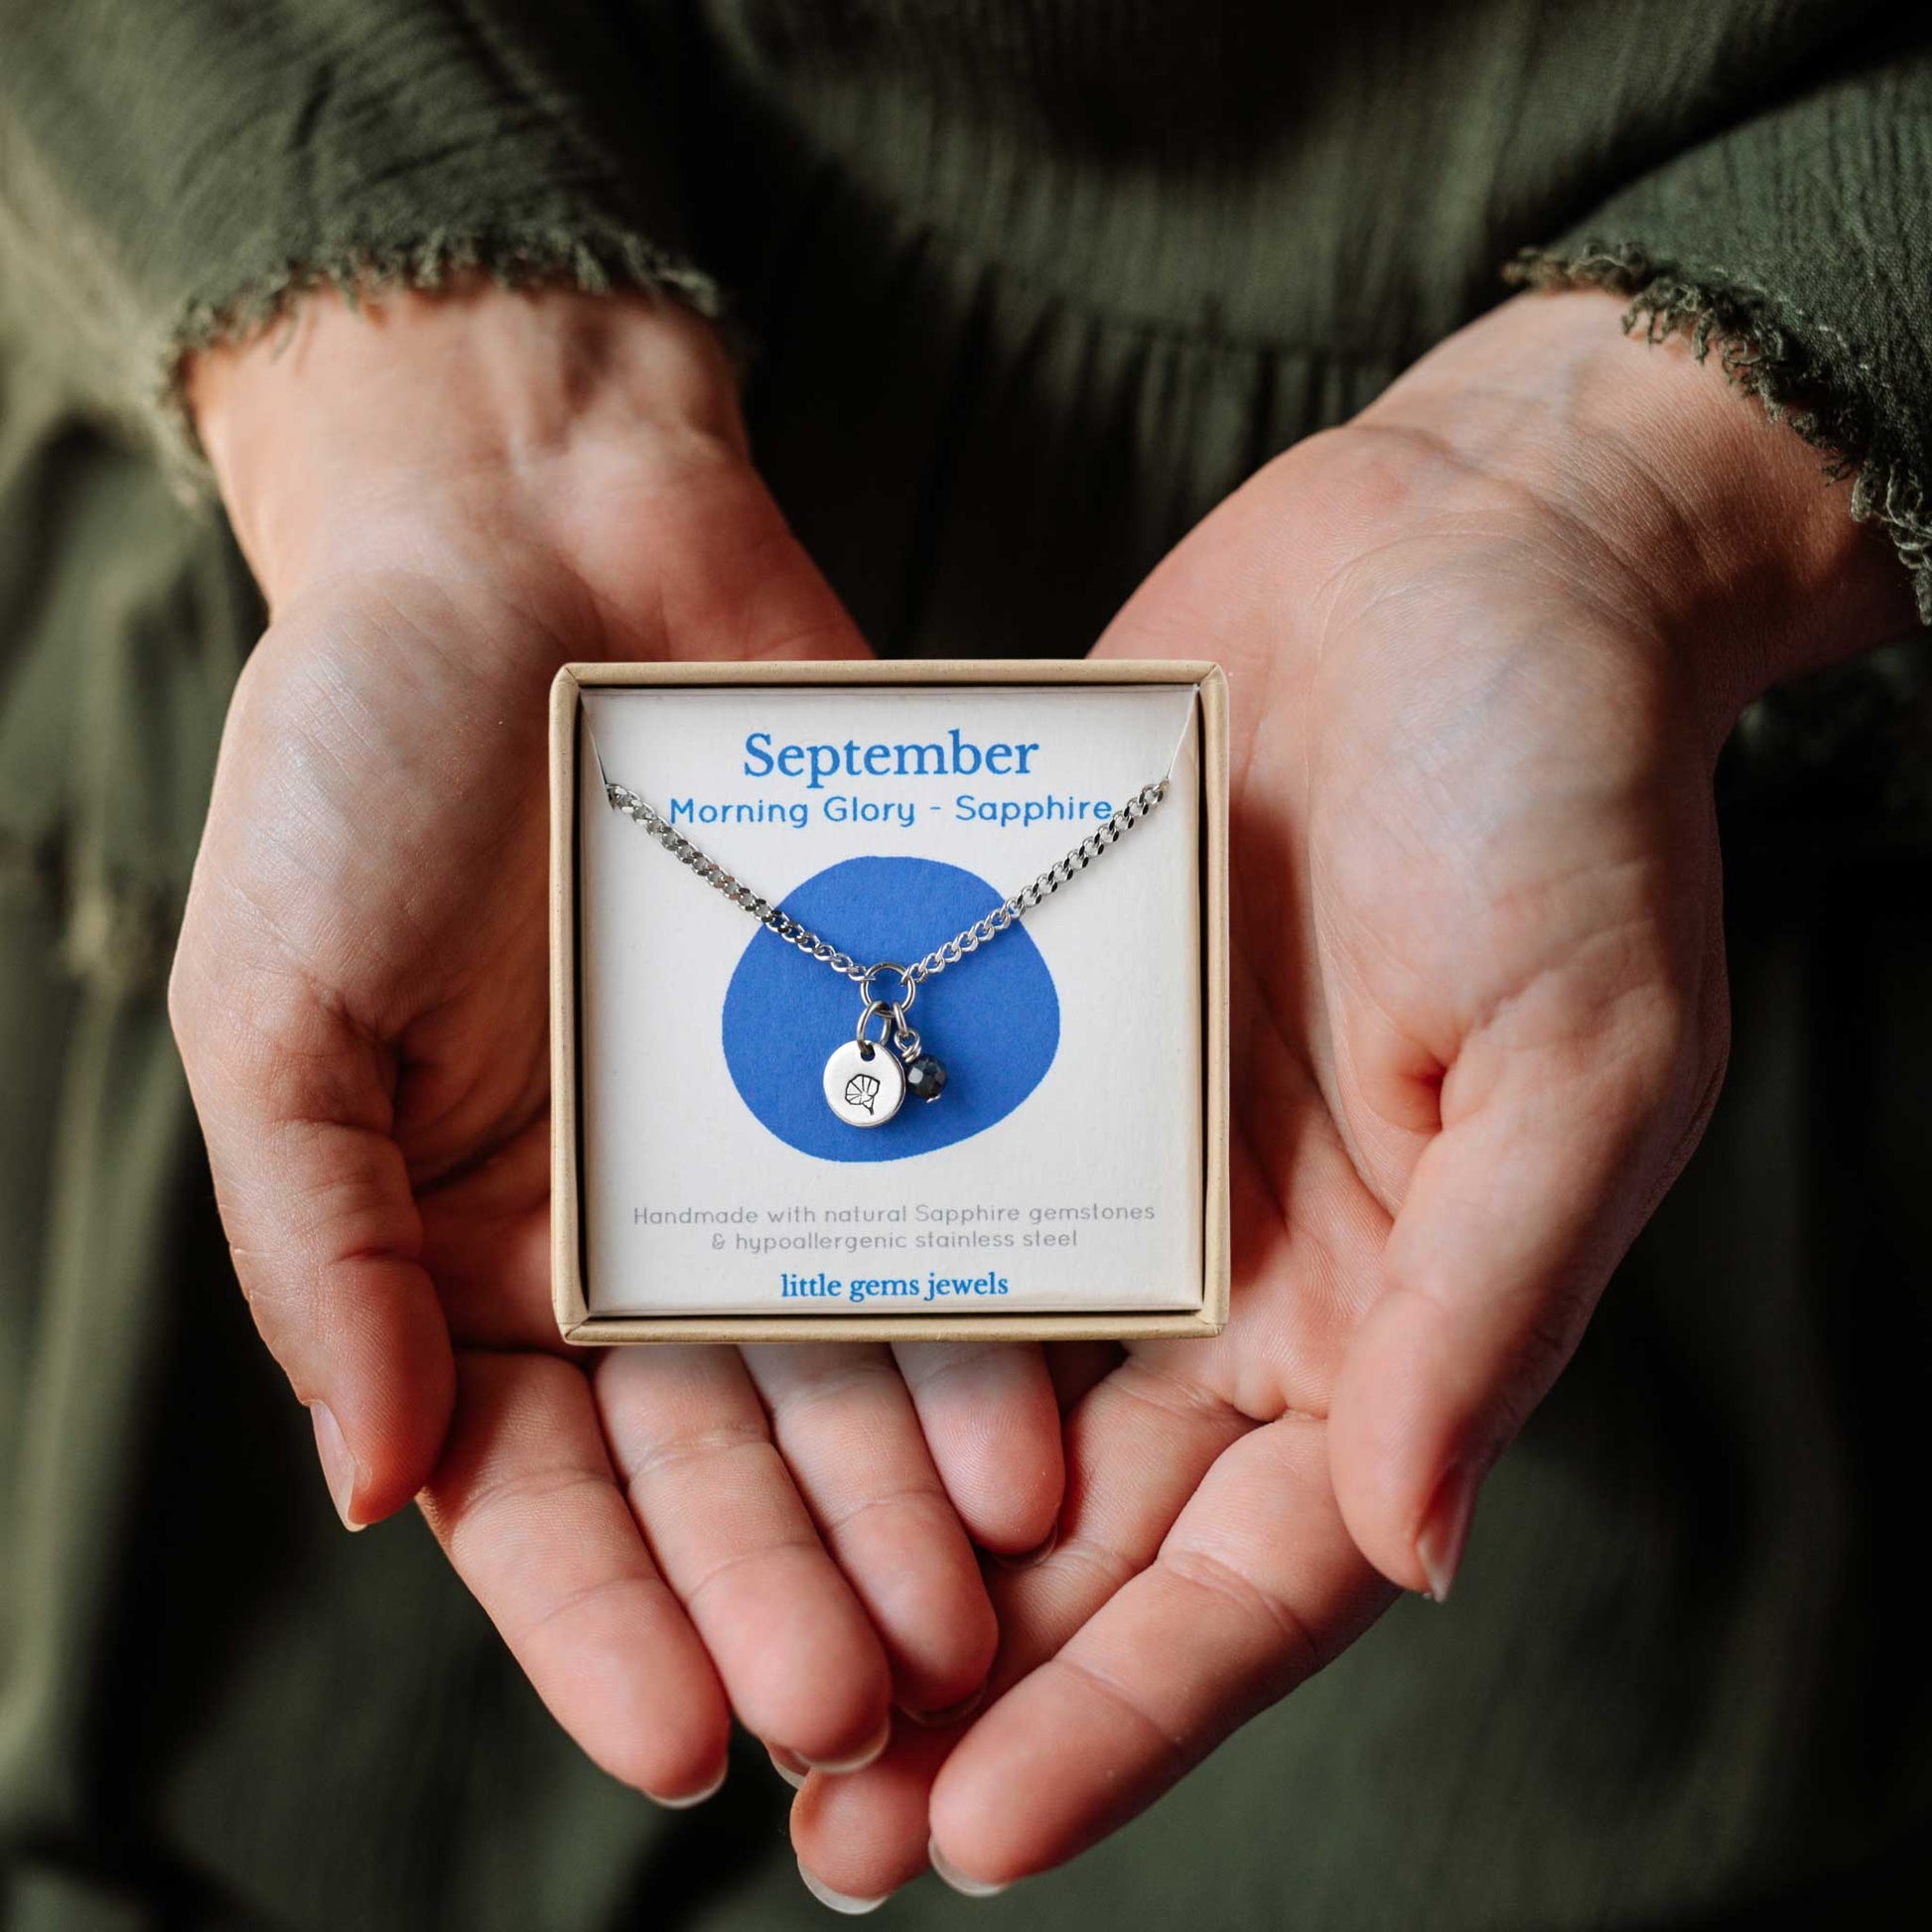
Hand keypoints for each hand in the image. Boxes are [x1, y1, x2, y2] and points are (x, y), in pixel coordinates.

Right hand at [170, 285, 1063, 1801]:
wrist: (539, 537)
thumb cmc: (363, 760)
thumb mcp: (277, 1004)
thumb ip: (320, 1243)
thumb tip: (372, 1485)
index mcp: (465, 1257)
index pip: (532, 1492)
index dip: (605, 1621)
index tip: (686, 1739)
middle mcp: (627, 1238)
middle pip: (714, 1461)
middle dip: (786, 1587)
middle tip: (871, 1706)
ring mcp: (765, 1154)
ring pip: (842, 1371)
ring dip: (901, 1501)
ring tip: (978, 1610)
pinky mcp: (885, 1061)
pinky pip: (939, 1214)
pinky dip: (979, 1328)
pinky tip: (1036, 1430)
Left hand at [789, 289, 1914, 1897]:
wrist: (1458, 564)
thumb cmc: (1561, 798)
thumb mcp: (1577, 1052)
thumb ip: (1490, 1302)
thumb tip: (1411, 1546)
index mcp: (1392, 1315)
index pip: (1252, 1575)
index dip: (1124, 1715)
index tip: (972, 1833)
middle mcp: (1252, 1277)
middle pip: (1094, 1538)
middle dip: (965, 1684)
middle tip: (813, 1819)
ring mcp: (1133, 1171)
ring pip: (988, 1406)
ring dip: (874, 1540)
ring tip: (738, 1660)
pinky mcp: (1042, 1053)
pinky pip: (933, 1207)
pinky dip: (851, 1319)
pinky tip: (728, 1403)